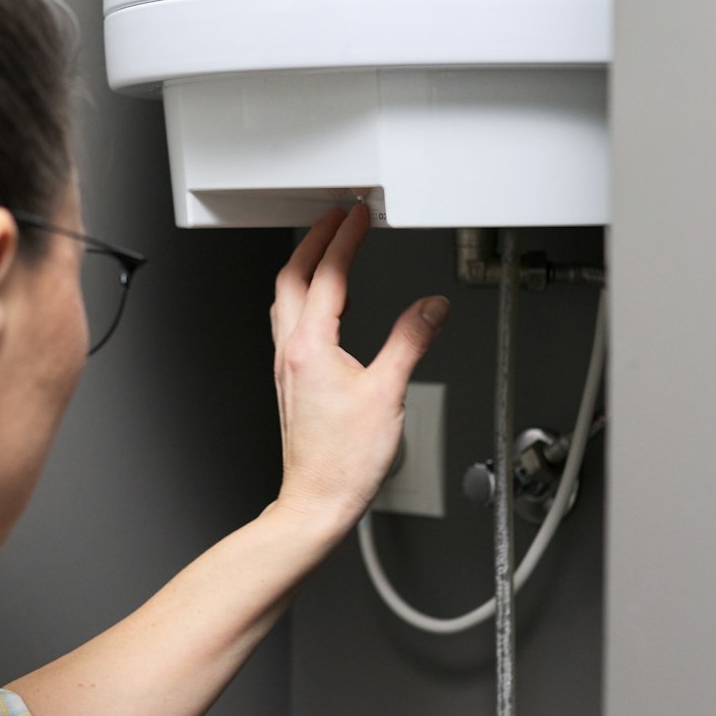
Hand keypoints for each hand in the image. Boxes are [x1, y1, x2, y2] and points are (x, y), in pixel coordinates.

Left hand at [270, 204, 446, 534]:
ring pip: (285, 299)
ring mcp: (286, 366)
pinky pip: (289, 323)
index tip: (357, 215)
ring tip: (326, 251)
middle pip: (292, 276)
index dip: (345, 239)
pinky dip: (303, 298)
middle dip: (315, 241)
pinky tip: (322, 307)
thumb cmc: (344, 460)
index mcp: (310, 346)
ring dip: (304, 267)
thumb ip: (410, 341)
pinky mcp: (290, 382)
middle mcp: (290, 351)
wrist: (317, 500)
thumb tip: (430, 307)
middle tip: (336, 219)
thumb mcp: (388, 392)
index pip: (328, 275)